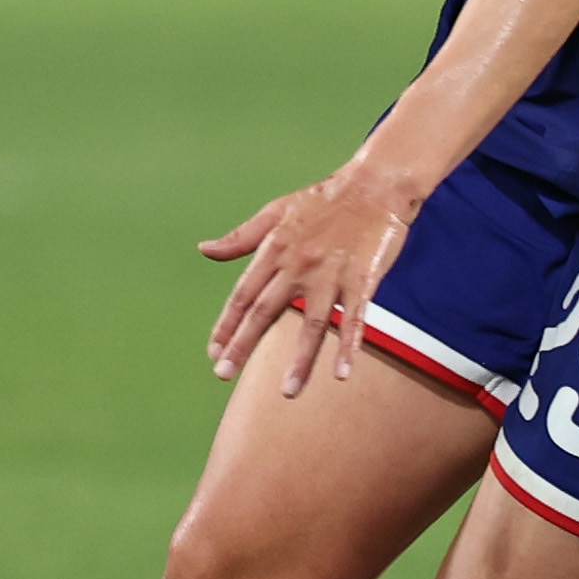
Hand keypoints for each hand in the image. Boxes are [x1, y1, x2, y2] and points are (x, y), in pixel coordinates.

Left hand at [199, 155, 433, 396]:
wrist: (375, 185)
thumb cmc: (324, 198)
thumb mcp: (275, 211)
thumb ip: (240, 237)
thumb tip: (204, 249)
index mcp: (274, 249)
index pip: (243, 294)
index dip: (227, 324)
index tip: (213, 351)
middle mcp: (298, 265)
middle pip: (266, 311)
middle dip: (243, 344)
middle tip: (223, 374)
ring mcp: (331, 274)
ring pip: (313, 324)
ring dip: (301, 360)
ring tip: (288, 393)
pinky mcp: (363, 279)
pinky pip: (355, 319)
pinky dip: (349, 346)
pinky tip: (342, 374)